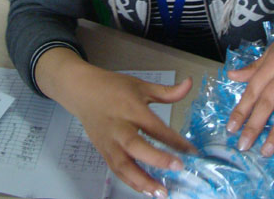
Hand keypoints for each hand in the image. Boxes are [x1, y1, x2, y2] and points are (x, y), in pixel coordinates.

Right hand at [35, 48, 194, 197]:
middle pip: (135, 145)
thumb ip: (167, 91)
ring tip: (161, 191)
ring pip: (122, 164)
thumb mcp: (141, 86)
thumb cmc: (112, 88)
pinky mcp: (103, 151)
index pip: (154, 126)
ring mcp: (109, 141)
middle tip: (177, 167)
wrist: (82, 91)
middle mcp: (119, 126)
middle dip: (156, 158)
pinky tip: (145, 189)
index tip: (191, 151)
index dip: (173, 139)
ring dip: (142, 180)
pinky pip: (116, 170)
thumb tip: (188, 84)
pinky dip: (130, 182)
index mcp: (131, 108)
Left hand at [226, 8, 273, 155]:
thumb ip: (254, 67)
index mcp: (271, 65)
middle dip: (254, 126)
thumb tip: (231, 76)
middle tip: (244, 146)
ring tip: (267, 150)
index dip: (241, 111)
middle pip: (267, 103)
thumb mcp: (272, 50)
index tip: (231, 128)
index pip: (253, 92)